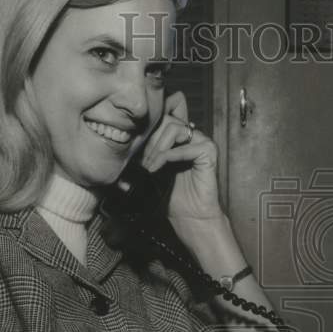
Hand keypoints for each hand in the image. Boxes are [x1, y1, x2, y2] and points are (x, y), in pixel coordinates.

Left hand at [140, 90, 221, 221]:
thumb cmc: (170, 196)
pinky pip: (184, 145)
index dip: (144, 129)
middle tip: (140, 161)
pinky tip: (156, 169)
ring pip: (173, 127)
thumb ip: (140, 152)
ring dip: (156, 147)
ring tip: (149, 165)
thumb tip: (123, 136)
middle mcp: (190, 135)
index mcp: (177, 136)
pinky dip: (167, 156)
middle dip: (148, 138)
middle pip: (165, 118)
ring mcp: (201, 141)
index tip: (133, 150)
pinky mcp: (209, 151)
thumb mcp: (147, 169)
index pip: (160, 115)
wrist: (190, 216)